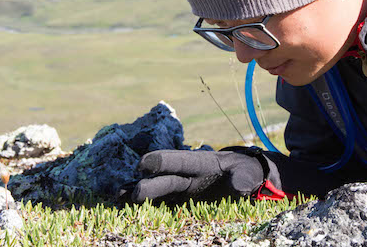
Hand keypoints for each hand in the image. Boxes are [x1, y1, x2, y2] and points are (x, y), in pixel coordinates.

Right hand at [128, 149, 269, 203]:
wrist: (244, 178)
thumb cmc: (245, 173)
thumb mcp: (248, 174)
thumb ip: (242, 179)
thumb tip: (237, 186)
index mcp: (202, 164)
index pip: (181, 161)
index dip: (163, 162)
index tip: (146, 164)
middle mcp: (187, 175)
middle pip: (165, 179)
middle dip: (149, 185)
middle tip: (132, 193)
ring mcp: (181, 187)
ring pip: (157, 190)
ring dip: (139, 193)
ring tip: (119, 197)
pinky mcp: (180, 200)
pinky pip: (160, 203)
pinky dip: (144, 205)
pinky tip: (126, 205)